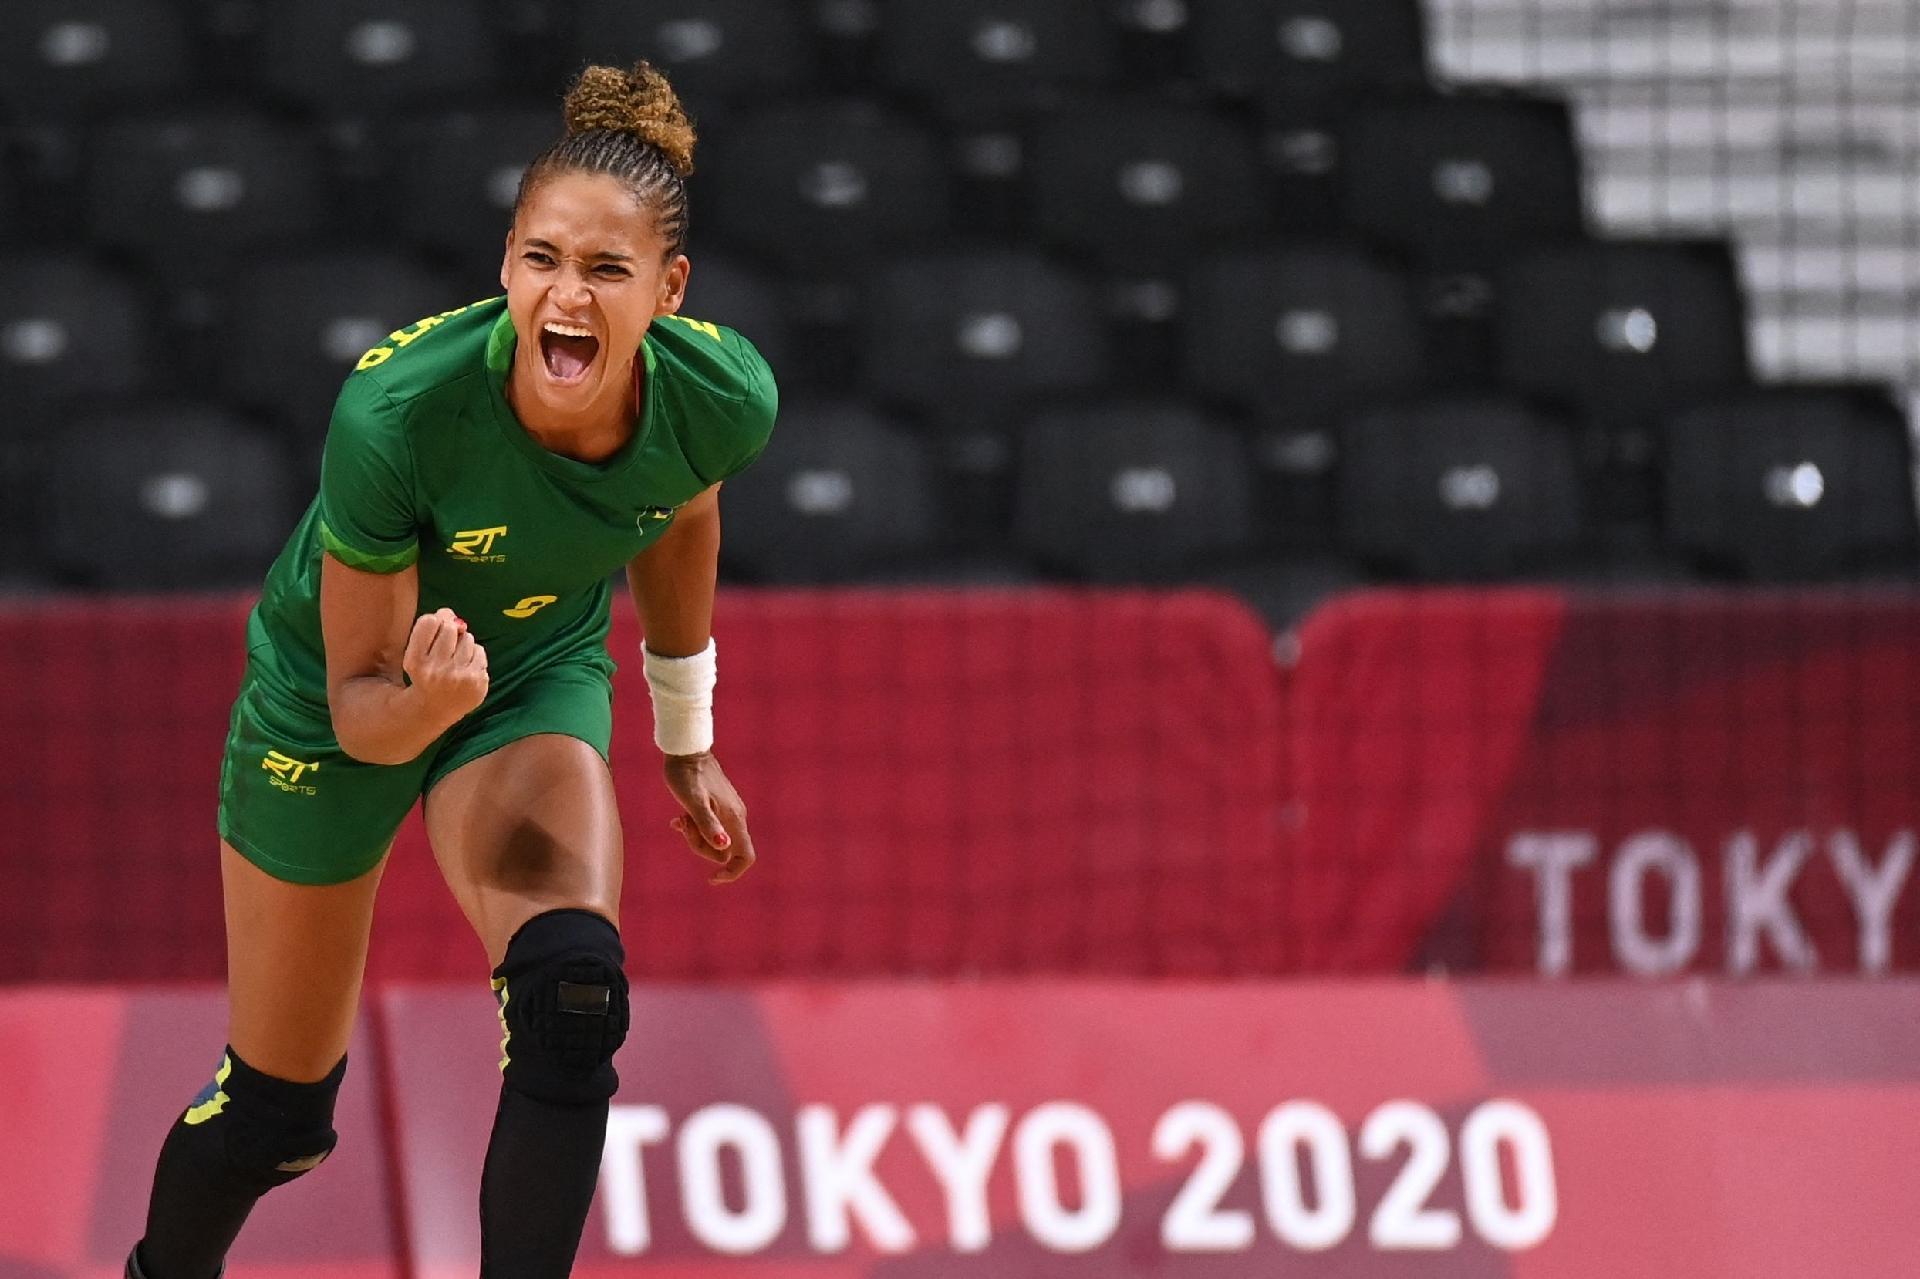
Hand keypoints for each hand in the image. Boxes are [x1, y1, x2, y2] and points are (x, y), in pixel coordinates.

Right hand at [401, 607, 488, 723]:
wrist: (435, 709)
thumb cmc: (426, 674)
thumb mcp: (417, 654)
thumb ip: (430, 630)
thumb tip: (450, 613)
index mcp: (415, 661)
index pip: (428, 622)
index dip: (435, 620)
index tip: (436, 629)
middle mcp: (436, 670)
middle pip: (450, 628)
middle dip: (451, 631)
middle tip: (446, 647)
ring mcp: (458, 676)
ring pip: (467, 638)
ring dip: (463, 644)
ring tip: (455, 659)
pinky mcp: (477, 681)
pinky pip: (480, 650)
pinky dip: (474, 655)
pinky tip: (465, 668)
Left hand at [663, 751, 755, 884]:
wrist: (687, 750)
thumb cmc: (687, 776)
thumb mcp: (693, 802)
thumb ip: (708, 825)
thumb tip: (724, 847)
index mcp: (733, 819)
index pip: (746, 856)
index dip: (732, 872)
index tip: (711, 877)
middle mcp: (736, 817)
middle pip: (724, 851)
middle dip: (701, 847)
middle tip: (683, 826)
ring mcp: (729, 811)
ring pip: (715, 839)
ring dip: (695, 835)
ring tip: (679, 817)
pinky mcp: (720, 806)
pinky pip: (710, 827)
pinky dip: (695, 827)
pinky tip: (679, 818)